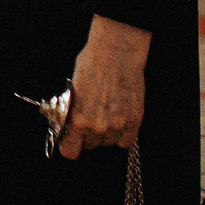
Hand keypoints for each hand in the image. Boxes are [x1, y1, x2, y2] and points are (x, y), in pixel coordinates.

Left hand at [56, 15, 151, 158]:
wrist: (117, 53)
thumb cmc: (92, 65)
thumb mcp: (73, 90)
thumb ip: (72, 111)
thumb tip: (69, 123)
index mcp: (77, 119)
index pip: (70, 151)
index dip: (70, 145)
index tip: (71, 140)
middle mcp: (97, 127)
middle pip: (91, 145)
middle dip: (89, 135)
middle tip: (92, 118)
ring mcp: (117, 126)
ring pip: (108, 143)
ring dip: (107, 134)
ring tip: (107, 114)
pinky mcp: (134, 121)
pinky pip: (126, 141)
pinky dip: (123, 135)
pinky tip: (120, 120)